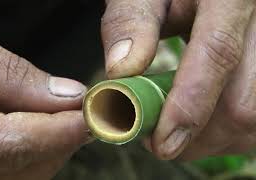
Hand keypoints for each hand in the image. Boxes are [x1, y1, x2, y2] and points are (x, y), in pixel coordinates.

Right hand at [0, 8, 89, 179]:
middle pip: (22, 173)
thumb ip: (6, 74)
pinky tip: (29, 132)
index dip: (62, 130)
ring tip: (56, 118)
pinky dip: (24, 158)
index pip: (12, 147)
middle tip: (81, 110)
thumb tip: (66, 96)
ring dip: (46, 151)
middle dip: (60, 142)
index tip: (96, 110)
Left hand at [101, 0, 255, 159]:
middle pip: (243, 100)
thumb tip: (121, 70)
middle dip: (198, 136)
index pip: (217, 54)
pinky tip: (200, 125)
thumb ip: (130, 23)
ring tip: (176, 132)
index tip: (162, 143)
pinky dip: (225, 133)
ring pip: (255, 117)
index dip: (189, 106)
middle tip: (159, 141)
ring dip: (212, 139)